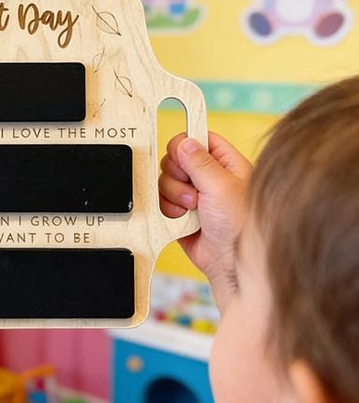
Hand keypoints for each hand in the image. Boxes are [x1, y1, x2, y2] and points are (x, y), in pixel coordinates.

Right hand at [159, 132, 251, 309]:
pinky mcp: (181, 214)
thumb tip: (184, 142)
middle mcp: (209, 177)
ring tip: (192, 209)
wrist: (231, 264)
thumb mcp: (222, 187)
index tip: (183, 155)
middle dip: (178, 176)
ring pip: (166, 181)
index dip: (186, 144)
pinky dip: (167, 210)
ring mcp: (194, 196)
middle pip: (175, 160)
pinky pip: (162, 202)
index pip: (198, 138)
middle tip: (194, 191)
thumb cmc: (240, 227)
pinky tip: (183, 219)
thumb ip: (200, 162)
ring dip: (173, 196)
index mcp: (225, 163)